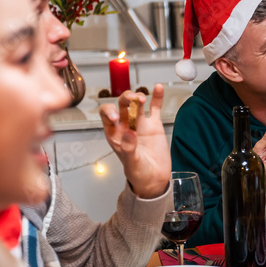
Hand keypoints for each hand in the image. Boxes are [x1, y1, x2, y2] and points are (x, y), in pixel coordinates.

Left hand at [98, 83, 170, 198]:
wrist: (155, 179)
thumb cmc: (138, 173)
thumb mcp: (131, 163)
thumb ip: (129, 148)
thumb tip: (130, 132)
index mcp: (114, 134)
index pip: (106, 115)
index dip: (109, 112)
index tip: (116, 117)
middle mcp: (126, 125)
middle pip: (122, 105)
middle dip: (125, 100)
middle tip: (133, 100)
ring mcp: (140, 124)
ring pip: (137, 103)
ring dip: (138, 97)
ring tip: (142, 98)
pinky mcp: (154, 124)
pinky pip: (155, 107)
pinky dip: (157, 97)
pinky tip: (159, 87)